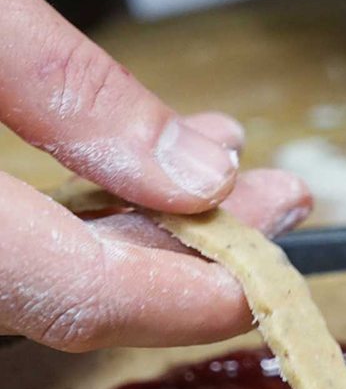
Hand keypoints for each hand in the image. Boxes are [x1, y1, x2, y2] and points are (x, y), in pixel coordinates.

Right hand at [0, 0, 311, 350]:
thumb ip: (70, 87)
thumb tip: (196, 171)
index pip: (84, 297)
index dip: (193, 301)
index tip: (271, 279)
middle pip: (80, 290)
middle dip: (194, 249)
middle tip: (277, 203)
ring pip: (52, 268)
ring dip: (148, 223)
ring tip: (225, 172)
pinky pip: (22, 238)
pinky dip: (86, 204)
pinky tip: (137, 163)